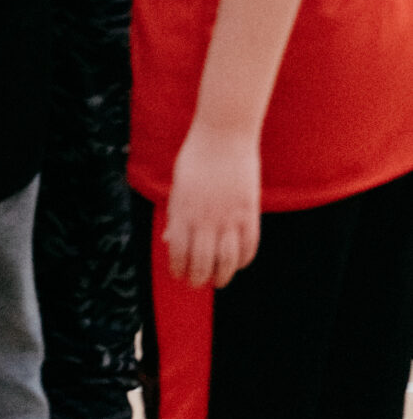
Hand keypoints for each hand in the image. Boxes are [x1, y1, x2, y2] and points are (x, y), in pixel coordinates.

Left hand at [164, 122, 259, 287]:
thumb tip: (170, 241)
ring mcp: (229, 217)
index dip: (178, 269)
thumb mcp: (178, 185)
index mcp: (183, 211)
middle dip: (198, 279)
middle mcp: (205, 218)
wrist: (224, 135)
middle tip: (197, 283)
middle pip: (202, 263)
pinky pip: (249, 247)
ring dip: (222, 275)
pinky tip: (238, 262)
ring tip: (219, 280)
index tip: (179, 275)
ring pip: (227, 261)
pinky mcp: (249, 213)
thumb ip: (175, 215)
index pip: (179, 253)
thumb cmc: (196, 157)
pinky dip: (244, 260)